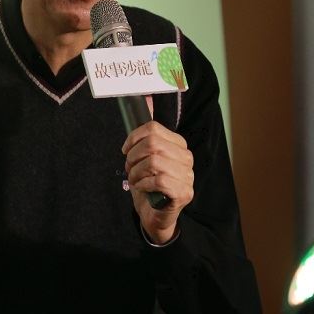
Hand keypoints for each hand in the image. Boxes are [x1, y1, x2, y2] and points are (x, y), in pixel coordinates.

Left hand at [122, 120, 193, 244]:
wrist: (155, 216)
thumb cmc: (148, 186)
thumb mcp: (144, 159)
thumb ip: (145, 136)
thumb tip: (145, 97)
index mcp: (178, 145)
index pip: (153, 129)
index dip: (133, 138)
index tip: (125, 150)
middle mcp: (187, 158)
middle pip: (152, 144)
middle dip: (133, 157)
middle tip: (129, 168)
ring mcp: (187, 176)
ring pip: (154, 162)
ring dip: (137, 172)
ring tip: (135, 179)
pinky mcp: (184, 193)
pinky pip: (159, 180)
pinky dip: (143, 184)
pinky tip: (142, 188)